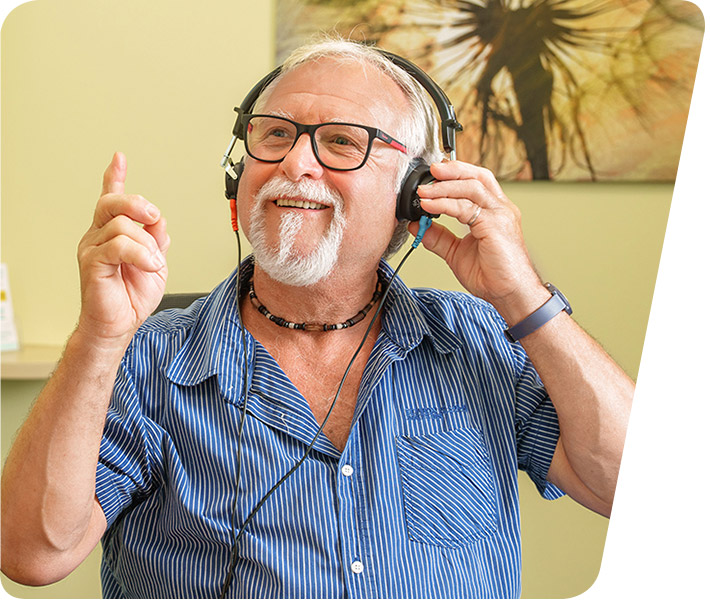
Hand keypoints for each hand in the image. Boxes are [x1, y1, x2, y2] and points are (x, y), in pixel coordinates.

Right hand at [76, 152, 169, 346]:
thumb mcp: (154, 264)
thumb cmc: (132, 297)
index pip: (111, 199)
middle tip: (154, 218)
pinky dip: (140, 254)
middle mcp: (98, 236)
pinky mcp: (92, 262)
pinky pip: (118, 245)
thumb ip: (156, 241)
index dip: (114, 177)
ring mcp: (92, 248)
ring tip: (152, 262)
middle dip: (138, 205)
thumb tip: (160, 223)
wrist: (119, 325)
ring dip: (146, 244)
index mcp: (113, 233)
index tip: (119, 158)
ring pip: (121, 225)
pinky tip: (149, 265)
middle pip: (113, 203)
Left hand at [408, 161, 546, 319]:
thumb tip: (417, 226)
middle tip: (429, 171)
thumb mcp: (457, 253)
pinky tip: (429, 206)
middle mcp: (500, 209)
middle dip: (452, 170)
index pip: (476, 183)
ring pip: (472, 187)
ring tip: (423, 191)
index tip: (432, 177)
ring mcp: (500, 215)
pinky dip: (444, 204)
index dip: (455, 176)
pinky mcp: (496, 225)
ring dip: (444, 186)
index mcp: (494, 212)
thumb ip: (439, 238)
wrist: (510, 294)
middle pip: (477, 177)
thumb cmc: (493, 276)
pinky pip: (466, 208)